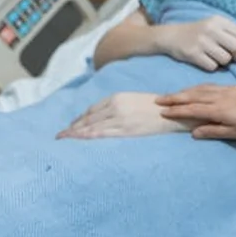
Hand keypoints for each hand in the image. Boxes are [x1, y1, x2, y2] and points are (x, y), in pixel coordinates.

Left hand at [57, 92, 197, 139]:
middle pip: (89, 118)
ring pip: (91, 126)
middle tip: (61, 135)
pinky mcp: (125, 130)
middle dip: (73, 127)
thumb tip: (104, 116)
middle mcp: (116, 106)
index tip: (72, 125)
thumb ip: (119, 106)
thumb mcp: (135, 100)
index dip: (80, 118)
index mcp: (118, 97)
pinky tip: (78, 140)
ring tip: (64, 139)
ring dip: (75, 133)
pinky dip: (87, 137)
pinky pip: (101, 134)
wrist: (174, 112)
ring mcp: (120, 118)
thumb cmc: (158, 107)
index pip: (93, 109)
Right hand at [156, 16, 235, 71]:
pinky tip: (207, 61)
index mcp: (219, 21)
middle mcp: (211, 29)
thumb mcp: (216, 26)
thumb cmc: (199, 32)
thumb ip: (233, 33)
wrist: (171, 36)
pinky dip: (213, 67)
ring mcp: (201, 42)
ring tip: (217, 59)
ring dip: (224, 63)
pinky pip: (212, 66)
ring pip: (226, 59)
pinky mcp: (192, 54)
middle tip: (233, 59)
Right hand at [156, 84, 235, 141]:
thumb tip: (193, 132)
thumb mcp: (235, 133)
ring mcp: (227, 90)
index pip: (192, 109)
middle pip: (193, 95)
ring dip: (185, 91)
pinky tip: (197, 89)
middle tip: (159, 99)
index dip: (176, 110)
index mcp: (219, 110)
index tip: (162, 111)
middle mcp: (220, 97)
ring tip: (174, 94)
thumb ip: (213, 131)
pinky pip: (211, 86)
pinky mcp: (234, 88)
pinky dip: (199, 87)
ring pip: (201, 88)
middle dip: (175, 97)